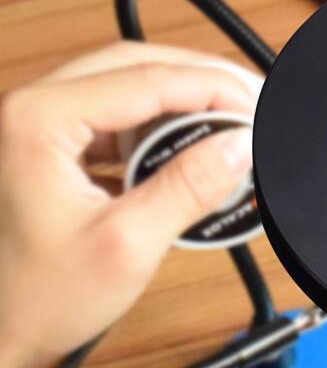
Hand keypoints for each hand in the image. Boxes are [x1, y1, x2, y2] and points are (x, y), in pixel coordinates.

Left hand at [0, 42, 256, 367]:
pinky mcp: (46, 147)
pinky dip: (156, 128)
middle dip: (200, 83)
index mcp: (38, 120)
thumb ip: (188, 187)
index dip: (214, 88)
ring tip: (227, 125)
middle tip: (251, 105)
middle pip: (135, 67)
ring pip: (124, 89)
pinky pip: (112, 119)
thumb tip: (240, 145)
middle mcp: (28, 109)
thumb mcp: (127, 245)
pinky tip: (188, 148)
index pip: (147, 79)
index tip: (257, 108)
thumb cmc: (33, 300)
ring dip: (179, 104)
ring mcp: (34, 126)